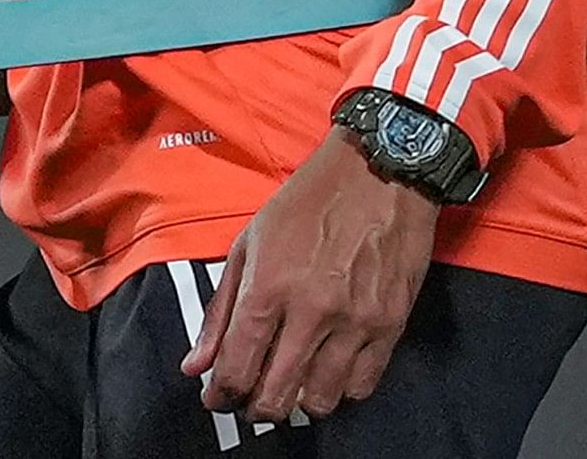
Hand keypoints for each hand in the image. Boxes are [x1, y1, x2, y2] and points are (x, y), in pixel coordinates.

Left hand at [181, 127, 440, 423]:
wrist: (379, 178)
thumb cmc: (305, 205)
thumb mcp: (248, 245)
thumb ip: (220, 310)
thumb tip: (195, 365)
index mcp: (269, 287)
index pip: (239, 364)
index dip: (222, 393)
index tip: (216, 399)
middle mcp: (313, 311)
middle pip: (278, 392)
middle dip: (256, 408)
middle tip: (249, 403)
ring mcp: (357, 322)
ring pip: (322, 398)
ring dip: (299, 403)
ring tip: (288, 389)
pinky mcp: (391, 326)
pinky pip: (362, 384)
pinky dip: (340, 391)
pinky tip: (326, 376)